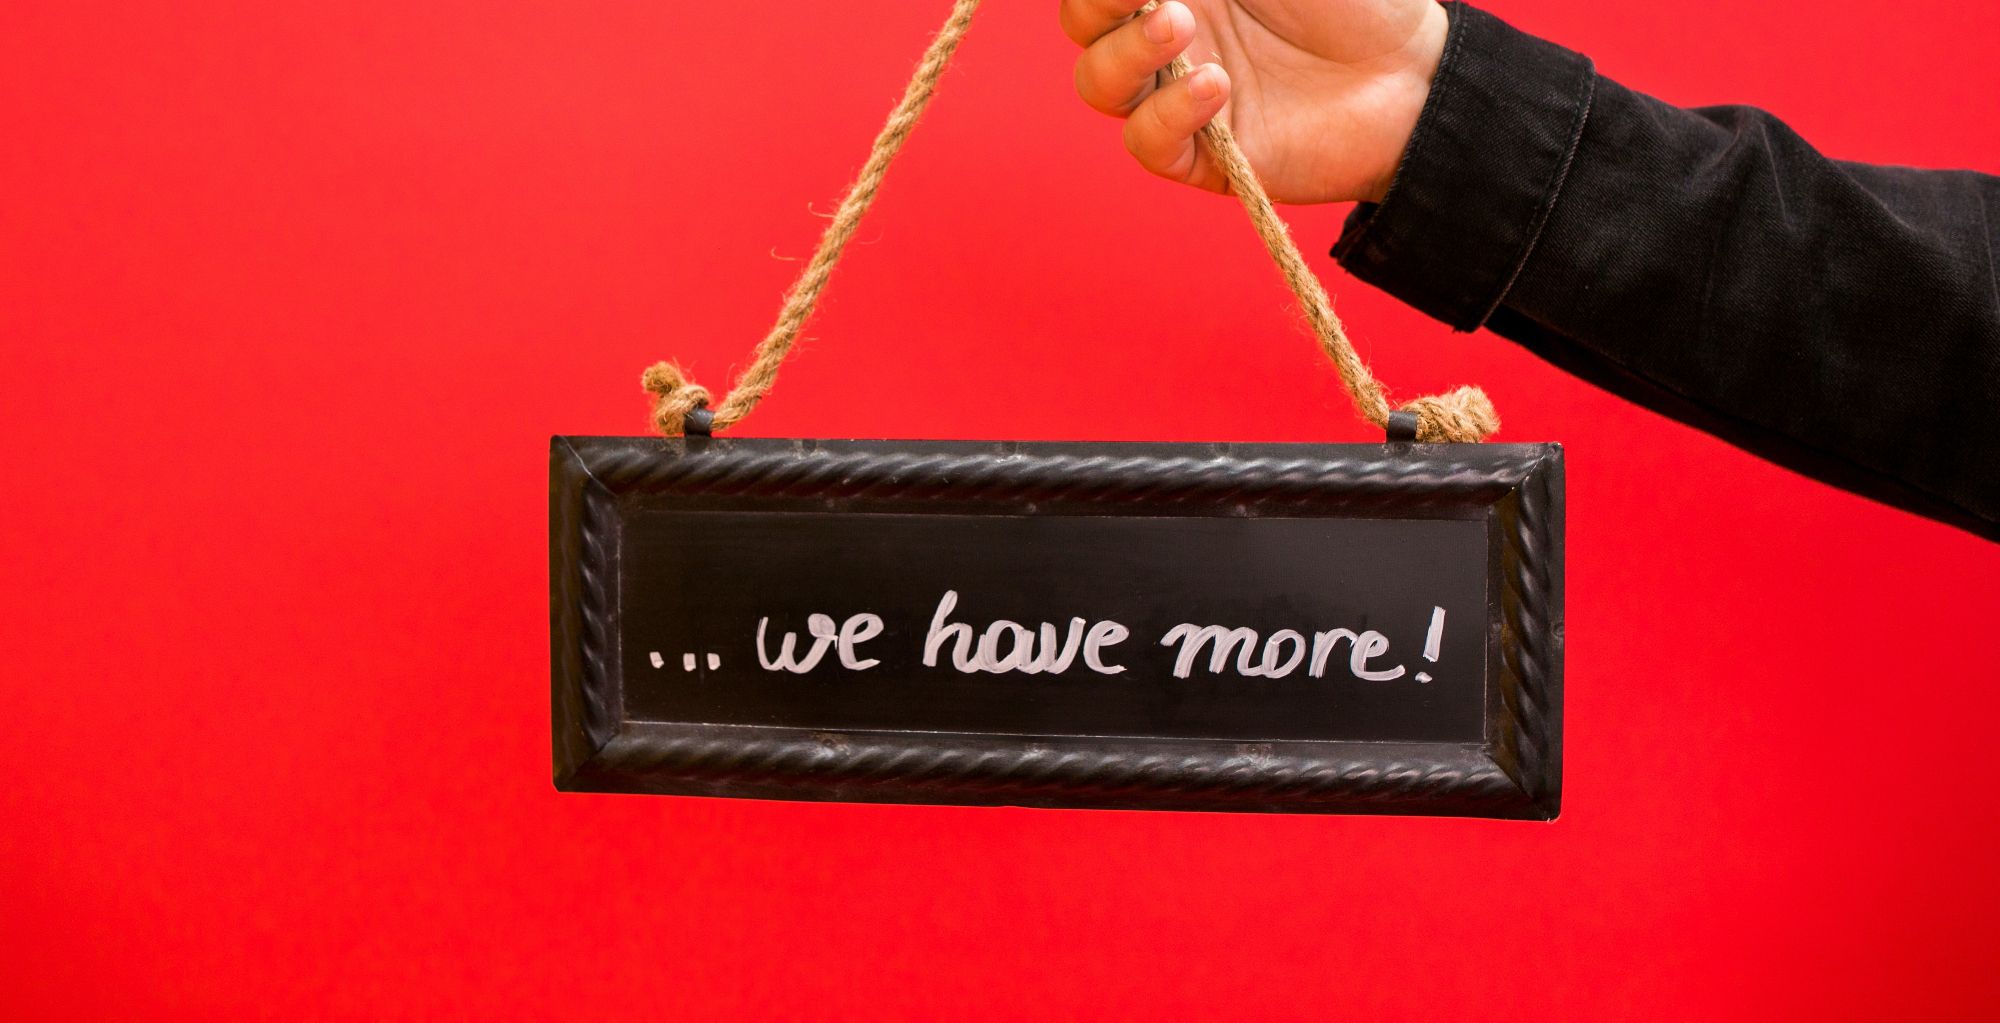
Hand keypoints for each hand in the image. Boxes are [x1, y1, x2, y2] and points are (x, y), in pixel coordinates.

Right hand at [1061, 0, 1447, 204]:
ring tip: (1179, 26)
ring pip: (1099, 83)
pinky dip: (1167, 112)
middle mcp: (1171, 36)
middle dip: (1097, 2)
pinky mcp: (1203, 156)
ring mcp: (1180, 95)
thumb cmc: (1354, 1)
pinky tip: (1214, 86)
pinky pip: (1147, 142)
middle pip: (1084, 25)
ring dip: (1126, 51)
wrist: (1414, 75)